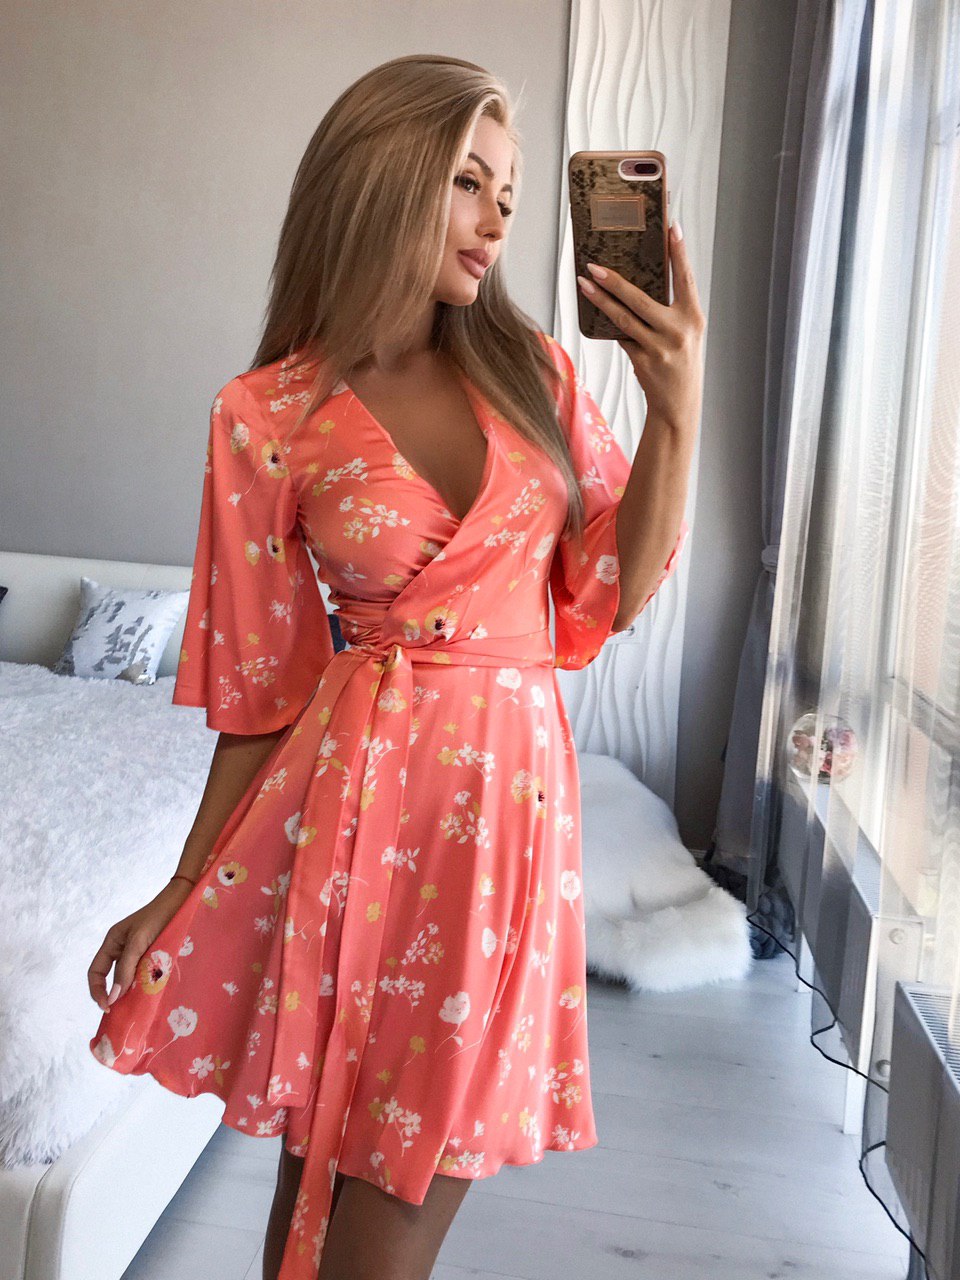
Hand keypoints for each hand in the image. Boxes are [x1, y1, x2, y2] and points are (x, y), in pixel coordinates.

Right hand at [87, 879, 194, 1012]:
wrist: (182, 903)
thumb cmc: (158, 917)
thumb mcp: (138, 941)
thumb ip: (125, 967)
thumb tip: (113, 997)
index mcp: (112, 943)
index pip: (96, 973)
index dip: (98, 991)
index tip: (108, 1007)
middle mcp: (122, 950)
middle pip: (112, 978)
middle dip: (115, 995)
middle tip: (123, 1013)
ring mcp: (138, 953)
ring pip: (129, 979)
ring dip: (132, 992)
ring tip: (137, 1006)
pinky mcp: (153, 956)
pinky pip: (144, 975)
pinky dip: (145, 985)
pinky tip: (151, 993)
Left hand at [576, 221, 705, 433]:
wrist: (679, 404)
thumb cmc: (680, 362)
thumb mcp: (685, 333)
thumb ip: (670, 311)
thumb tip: (635, 286)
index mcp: (693, 317)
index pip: (685, 278)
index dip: (679, 252)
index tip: (671, 226)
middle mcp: (678, 331)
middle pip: (641, 299)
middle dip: (615, 280)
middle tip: (594, 265)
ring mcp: (660, 348)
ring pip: (624, 319)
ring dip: (601, 300)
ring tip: (584, 283)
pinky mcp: (644, 362)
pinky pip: (622, 337)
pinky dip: (610, 325)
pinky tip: (595, 311)